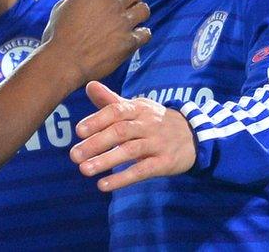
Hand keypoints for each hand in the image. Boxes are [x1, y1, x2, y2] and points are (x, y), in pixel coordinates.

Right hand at [42, 0, 150, 85]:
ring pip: (144, 9)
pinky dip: (142, 34)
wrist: (62, 62)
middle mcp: (111, 4)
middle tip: (128, 4)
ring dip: (139, 13)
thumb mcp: (63, 6)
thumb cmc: (57, 35)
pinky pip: (146, 33)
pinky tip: (134, 37)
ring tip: (132, 20)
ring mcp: (122, 23)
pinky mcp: (128, 42)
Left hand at [70, 81, 195, 191]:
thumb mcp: (136, 108)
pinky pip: (142, 171)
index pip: (116, 111)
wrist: (194, 135)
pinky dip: (122, 178)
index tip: (78, 131)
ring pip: (130, 151)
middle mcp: (148, 124)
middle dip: (96, 144)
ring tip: (84, 170)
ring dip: (106, 161)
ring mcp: (157, 143)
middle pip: (120, 132)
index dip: (97, 120)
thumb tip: (88, 85)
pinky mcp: (165, 163)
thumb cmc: (154, 121)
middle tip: (74, 156)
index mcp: (138, 109)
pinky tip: (103, 185)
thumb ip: (111, 100)